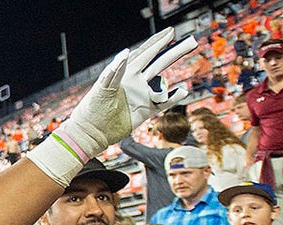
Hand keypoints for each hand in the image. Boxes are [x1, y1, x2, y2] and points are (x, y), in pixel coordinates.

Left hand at [53, 30, 195, 160]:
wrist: (91, 133)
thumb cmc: (92, 109)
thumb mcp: (102, 88)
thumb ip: (114, 71)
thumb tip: (125, 52)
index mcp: (125, 74)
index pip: (144, 54)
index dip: (157, 43)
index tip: (170, 32)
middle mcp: (136, 83)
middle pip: (158, 64)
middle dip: (173, 52)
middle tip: (190, 42)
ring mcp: (142, 96)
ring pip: (163, 81)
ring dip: (174, 74)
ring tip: (170, 83)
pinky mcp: (146, 111)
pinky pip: (165, 102)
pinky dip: (174, 97)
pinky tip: (182, 91)